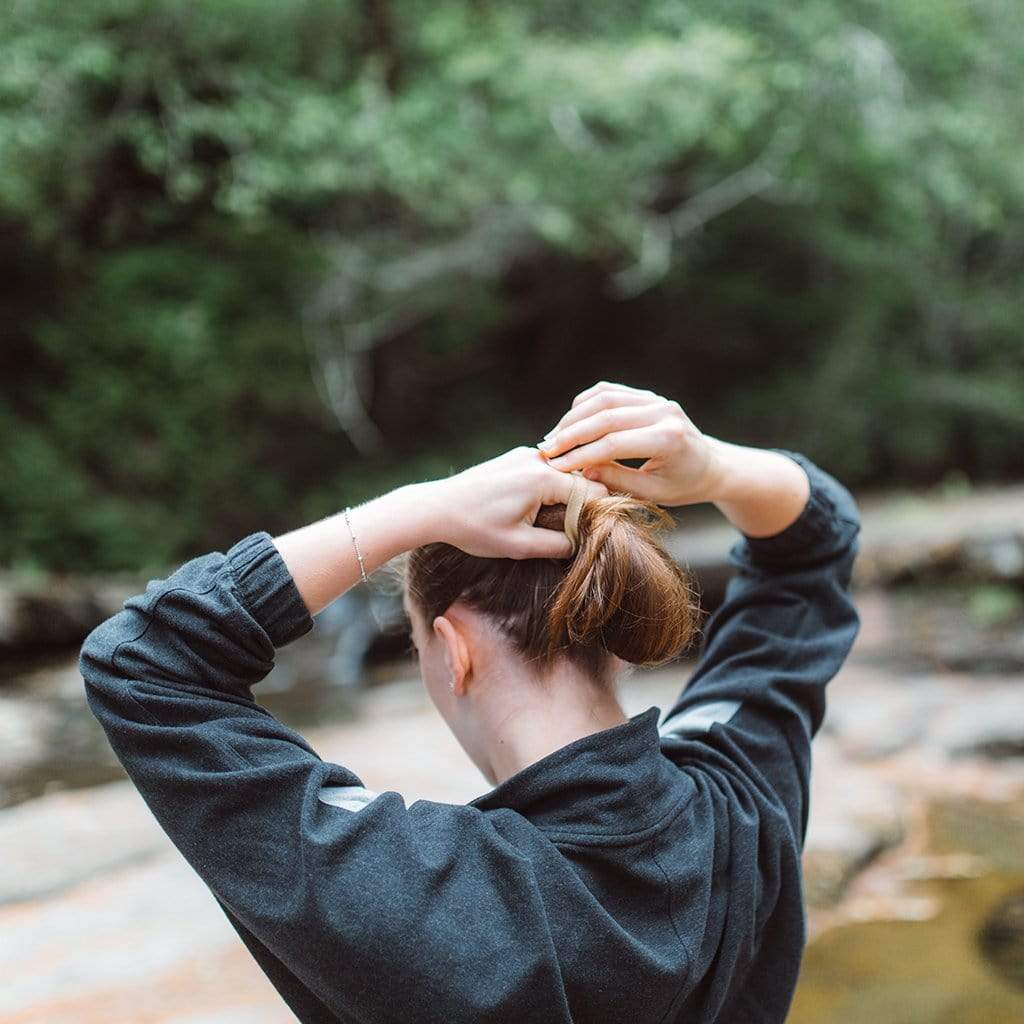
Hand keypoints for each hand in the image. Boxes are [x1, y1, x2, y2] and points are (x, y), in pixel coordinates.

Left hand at [424, 445, 607, 558]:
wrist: (436, 508)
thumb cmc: (475, 528)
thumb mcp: (520, 546)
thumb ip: (559, 545)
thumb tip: (583, 542)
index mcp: (543, 477)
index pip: (594, 491)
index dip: (597, 515)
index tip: (589, 536)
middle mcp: (538, 458)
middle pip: (580, 481)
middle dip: (579, 508)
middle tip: (567, 534)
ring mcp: (526, 454)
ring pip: (563, 476)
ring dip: (561, 499)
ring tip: (545, 524)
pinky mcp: (516, 458)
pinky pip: (546, 473)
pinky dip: (547, 491)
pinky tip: (531, 511)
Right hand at [537, 381, 720, 506]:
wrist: (709, 465)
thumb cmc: (682, 485)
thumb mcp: (653, 494)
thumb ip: (618, 481)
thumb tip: (581, 473)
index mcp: (668, 439)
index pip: (614, 443)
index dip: (581, 454)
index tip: (556, 467)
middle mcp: (663, 412)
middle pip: (605, 415)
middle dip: (571, 434)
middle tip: (546, 451)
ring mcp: (655, 399)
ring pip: (603, 399)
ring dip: (573, 417)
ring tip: (552, 438)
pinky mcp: (646, 395)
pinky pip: (608, 392)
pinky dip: (584, 405)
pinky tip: (569, 422)